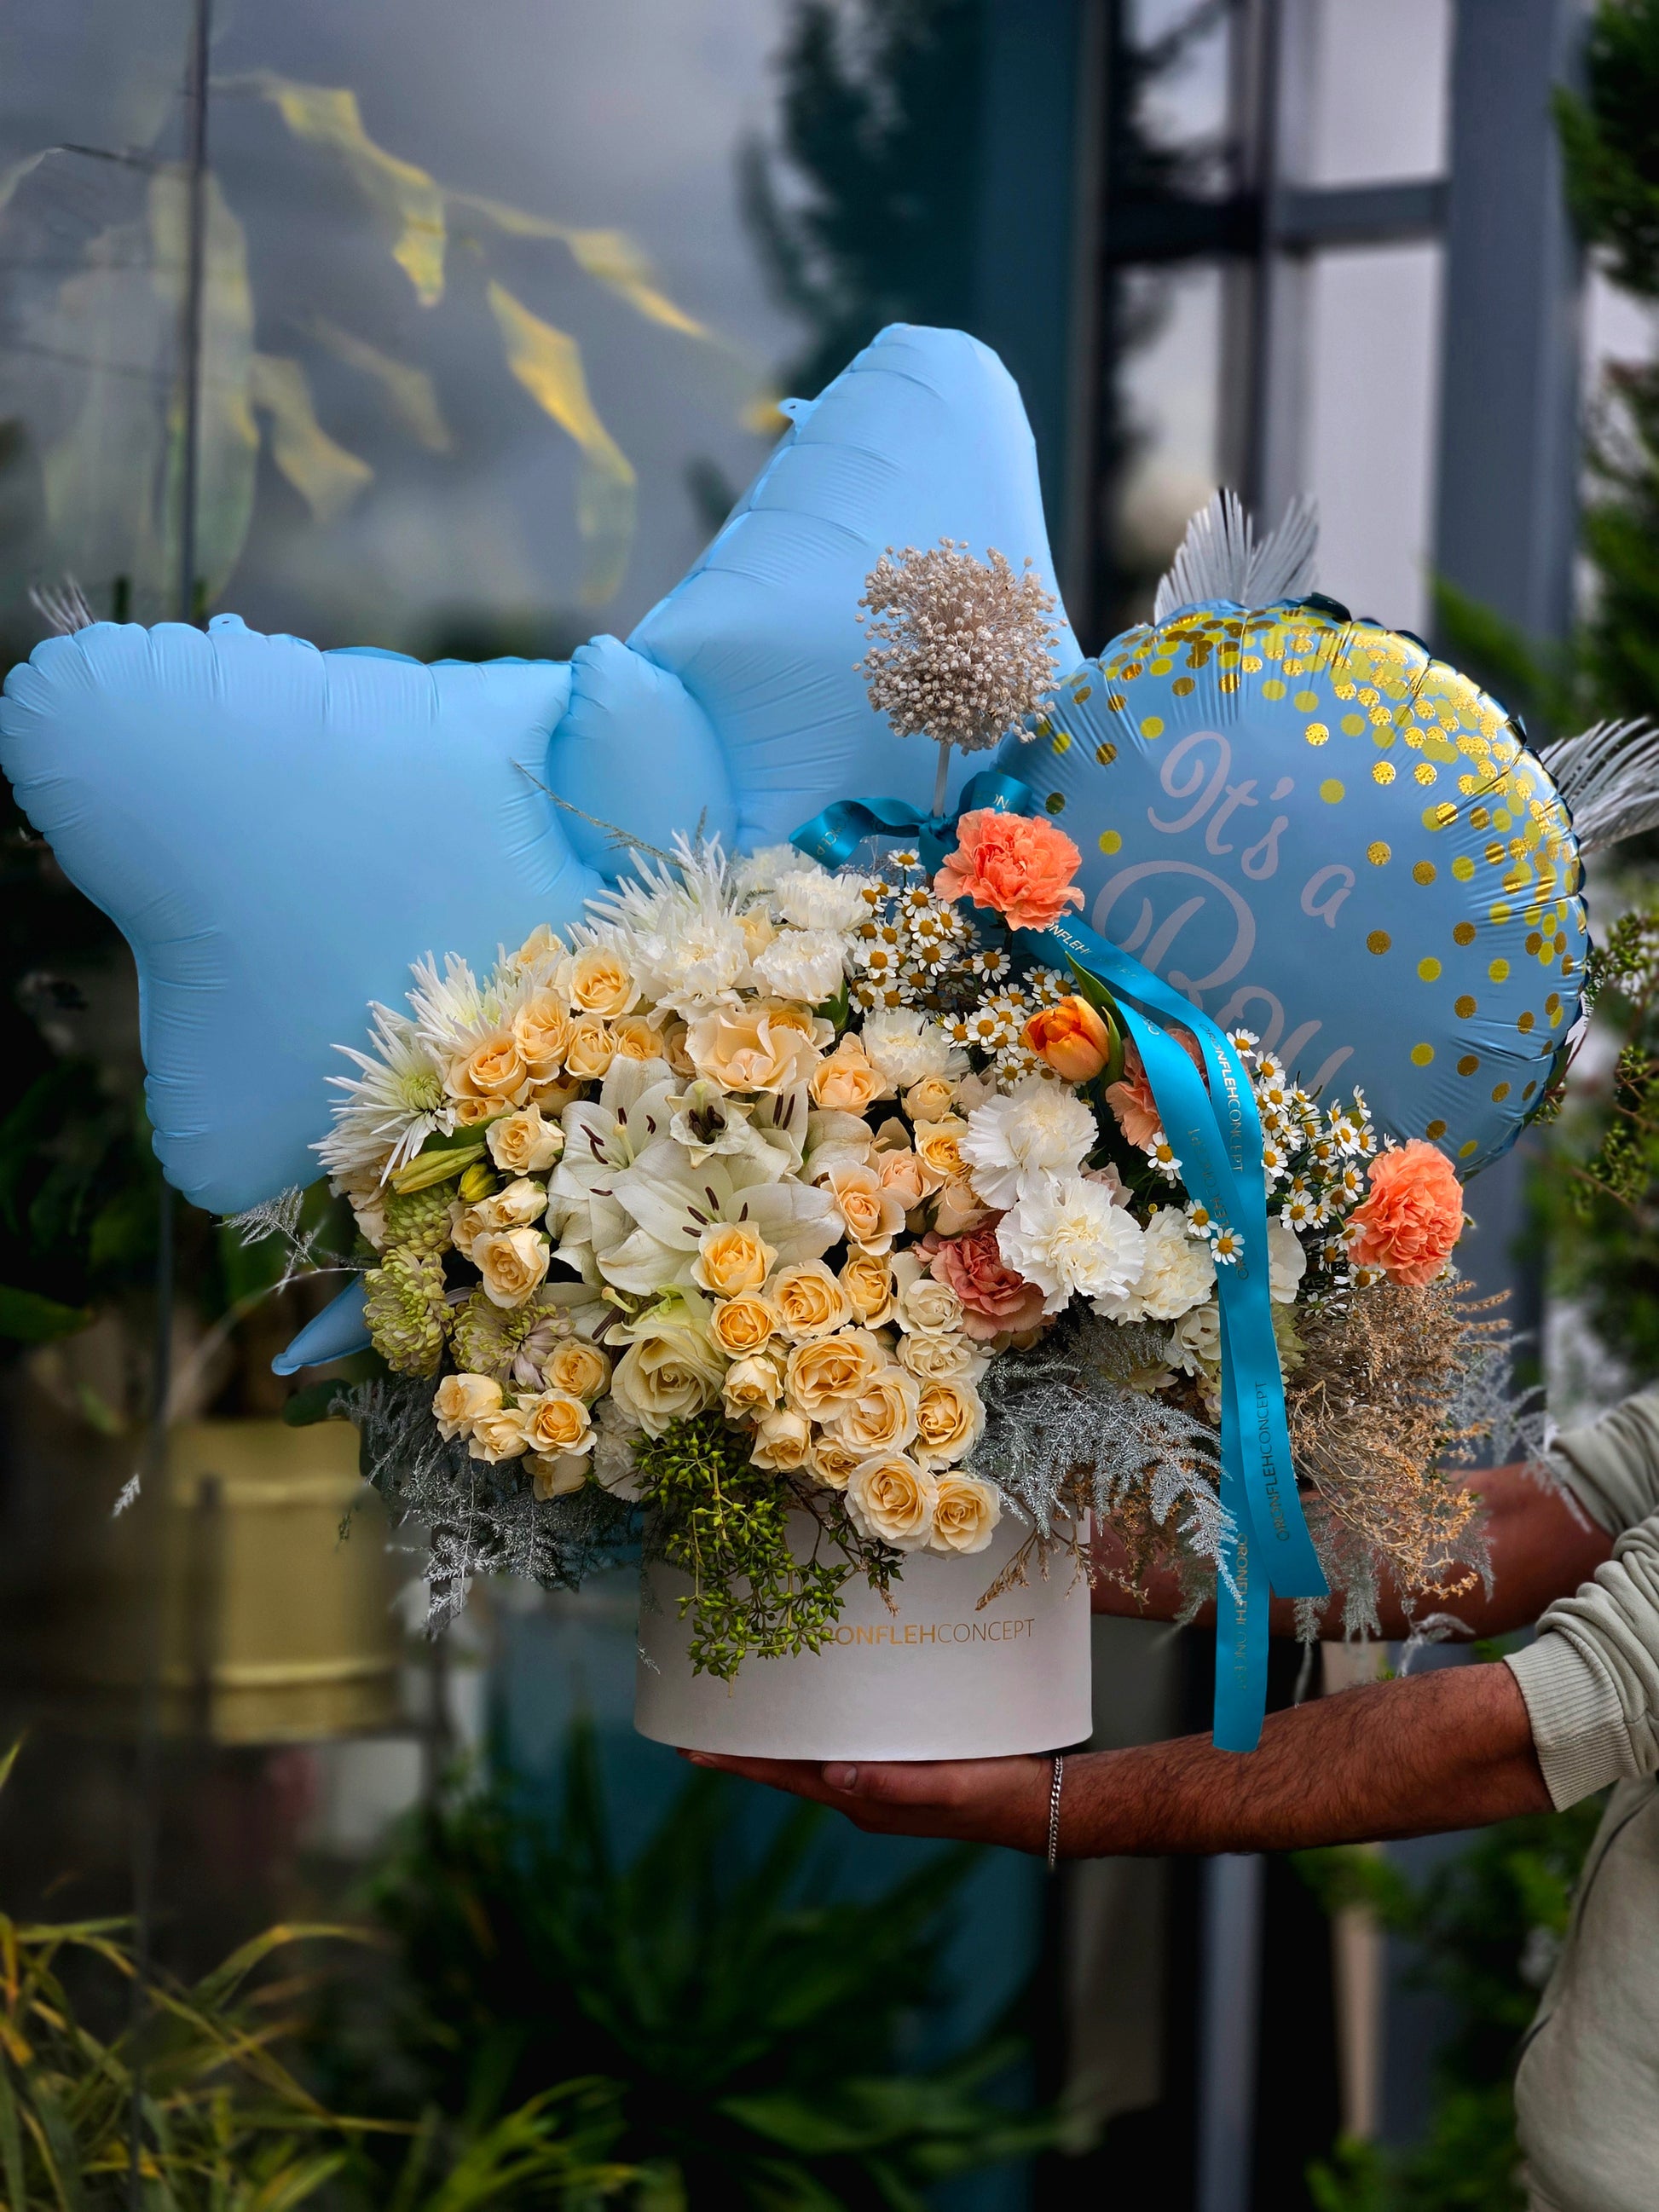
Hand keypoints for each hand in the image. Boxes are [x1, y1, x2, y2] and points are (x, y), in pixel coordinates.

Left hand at [680, 1750, 1055, 1852]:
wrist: (1039, 1803)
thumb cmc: (996, 1791)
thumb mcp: (949, 1784)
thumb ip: (895, 1782)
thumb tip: (834, 1775)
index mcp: (862, 1800)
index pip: (785, 1777)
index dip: (738, 1763)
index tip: (691, 1750)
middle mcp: (861, 1795)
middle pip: (787, 1770)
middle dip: (743, 1752)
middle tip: (695, 1729)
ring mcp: (879, 1784)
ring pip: (811, 1760)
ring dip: (775, 1743)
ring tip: (740, 1717)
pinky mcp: (900, 1768)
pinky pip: (842, 1751)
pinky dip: (814, 1736)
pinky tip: (813, 1715)